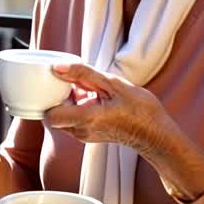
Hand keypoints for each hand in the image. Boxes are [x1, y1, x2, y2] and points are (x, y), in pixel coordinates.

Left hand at [43, 64, 176, 154]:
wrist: (156, 133)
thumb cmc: (140, 110)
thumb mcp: (113, 84)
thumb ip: (83, 74)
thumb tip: (57, 67)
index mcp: (86, 119)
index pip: (48, 115)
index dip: (48, 98)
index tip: (57, 83)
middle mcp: (81, 131)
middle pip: (54, 115)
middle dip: (59, 98)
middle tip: (75, 84)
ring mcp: (84, 136)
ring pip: (63, 117)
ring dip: (69, 102)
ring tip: (87, 91)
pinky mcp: (89, 135)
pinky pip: (73, 120)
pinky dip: (77, 108)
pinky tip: (93, 98)